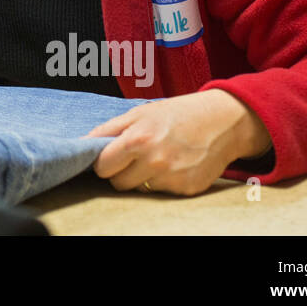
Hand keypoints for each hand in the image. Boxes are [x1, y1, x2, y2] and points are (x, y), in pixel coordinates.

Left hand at [85, 89, 271, 195]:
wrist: (222, 121)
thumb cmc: (177, 114)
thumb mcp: (140, 113)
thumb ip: (109, 130)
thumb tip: (84, 144)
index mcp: (138, 139)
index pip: (103, 167)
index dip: (103, 162)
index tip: (110, 157)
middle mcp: (154, 162)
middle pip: (119, 183)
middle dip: (122, 172)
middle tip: (136, 156)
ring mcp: (172, 178)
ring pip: (140, 189)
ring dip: (143, 177)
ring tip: (158, 157)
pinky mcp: (186, 189)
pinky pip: (162, 192)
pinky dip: (164, 181)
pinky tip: (175, 164)